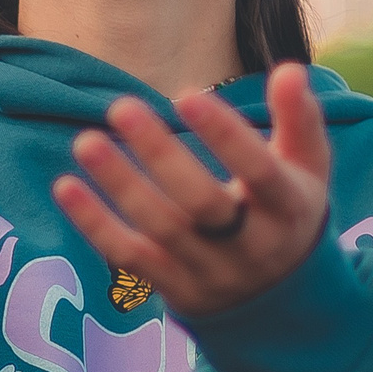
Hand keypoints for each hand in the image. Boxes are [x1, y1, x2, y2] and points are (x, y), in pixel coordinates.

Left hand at [54, 66, 330, 318]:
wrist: (281, 301)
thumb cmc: (285, 209)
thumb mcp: (307, 168)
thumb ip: (299, 118)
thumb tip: (289, 70)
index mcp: (288, 209)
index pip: (258, 173)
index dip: (224, 135)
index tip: (184, 94)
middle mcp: (252, 247)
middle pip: (204, 204)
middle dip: (162, 156)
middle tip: (121, 106)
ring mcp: (211, 272)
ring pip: (161, 230)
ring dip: (121, 185)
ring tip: (87, 141)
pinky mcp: (175, 290)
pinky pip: (130, 258)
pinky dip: (96, 225)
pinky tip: (65, 187)